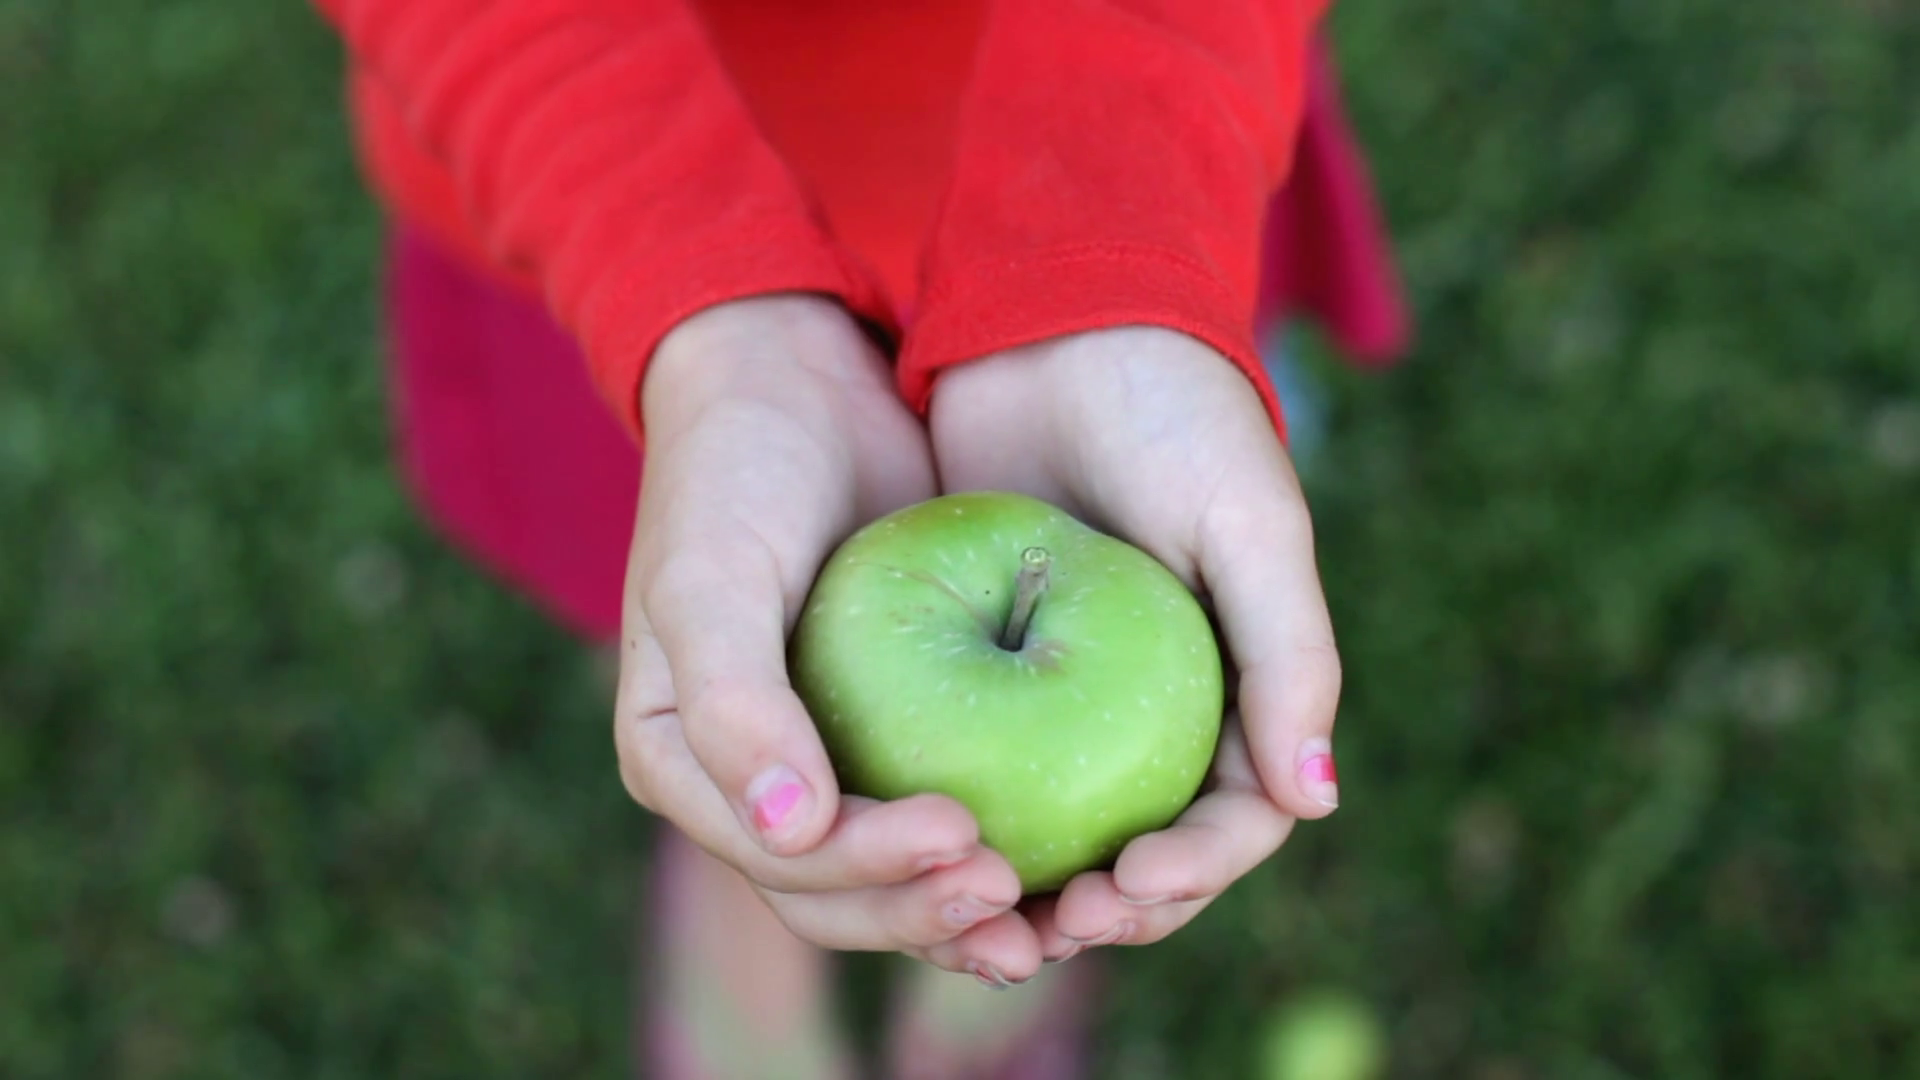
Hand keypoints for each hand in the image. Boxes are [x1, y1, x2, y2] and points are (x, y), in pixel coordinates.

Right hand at [612, 295, 1027, 965]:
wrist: (791, 381)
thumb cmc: (736, 471)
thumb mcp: (714, 571)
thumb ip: (733, 701)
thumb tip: (789, 831)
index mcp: (683, 766)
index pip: (783, 861)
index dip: (871, 873)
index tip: (965, 837)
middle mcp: (751, 787)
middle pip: (840, 899)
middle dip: (926, 913)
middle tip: (1017, 895)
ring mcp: (823, 767)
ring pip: (895, 881)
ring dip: (964, 913)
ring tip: (1047, 920)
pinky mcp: (895, 736)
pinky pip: (946, 814)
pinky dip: (1001, 850)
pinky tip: (1068, 868)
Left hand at [928, 326, 1342, 969]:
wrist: (1054, 313)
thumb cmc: (1170, 409)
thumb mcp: (1246, 520)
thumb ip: (1289, 650)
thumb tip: (1317, 801)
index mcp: (1234, 685)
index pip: (1230, 820)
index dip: (1189, 874)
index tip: (1125, 889)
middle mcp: (1153, 705)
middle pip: (1140, 849)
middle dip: (1106, 910)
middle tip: (1047, 928)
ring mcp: (1064, 692)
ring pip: (1054, 830)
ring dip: (1026, 890)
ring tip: (982, 920)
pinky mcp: (979, 665)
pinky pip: (972, 769)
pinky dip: (956, 823)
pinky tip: (916, 850)